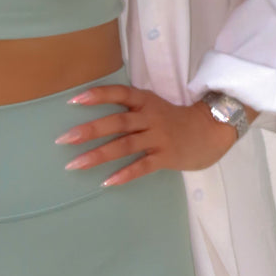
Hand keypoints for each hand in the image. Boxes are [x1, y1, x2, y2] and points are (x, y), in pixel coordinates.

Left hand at [54, 84, 241, 184]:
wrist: (212, 130)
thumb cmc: (176, 119)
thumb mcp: (154, 105)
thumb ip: (131, 109)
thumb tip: (97, 117)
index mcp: (145, 100)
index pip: (119, 93)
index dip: (97, 95)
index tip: (73, 100)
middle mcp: (150, 116)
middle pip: (116, 121)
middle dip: (88, 130)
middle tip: (63, 139)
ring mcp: (158, 137)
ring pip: (124, 145)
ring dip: (98, 155)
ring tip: (75, 165)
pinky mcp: (166, 156)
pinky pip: (142, 166)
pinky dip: (124, 174)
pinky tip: (107, 182)